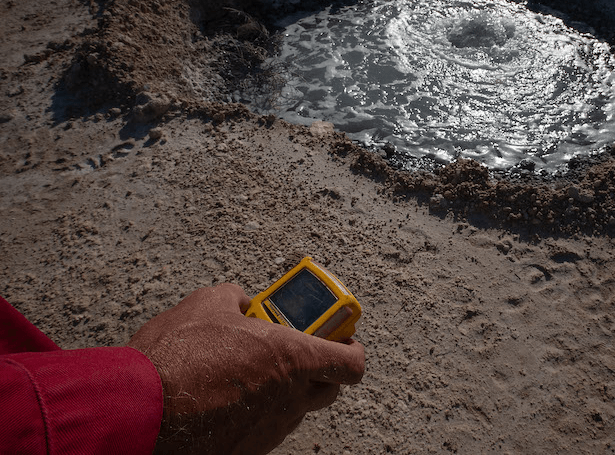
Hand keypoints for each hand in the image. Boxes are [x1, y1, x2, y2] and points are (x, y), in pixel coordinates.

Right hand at [128, 283, 364, 454]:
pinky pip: (265, 426)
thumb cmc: (178, 356)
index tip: (341, 339)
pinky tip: (226, 396)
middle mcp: (290, 398)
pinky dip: (257, 411)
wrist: (139, 410)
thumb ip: (236, 297)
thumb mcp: (207, 303)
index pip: (352, 365)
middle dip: (322, 370)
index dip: (352, 350)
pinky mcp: (247, 449)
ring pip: (295, 408)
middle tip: (297, 351)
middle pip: (329, 390)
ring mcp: (269, 428)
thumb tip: (242, 301)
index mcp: (293, 358)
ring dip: (285, 390)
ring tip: (251, 371)